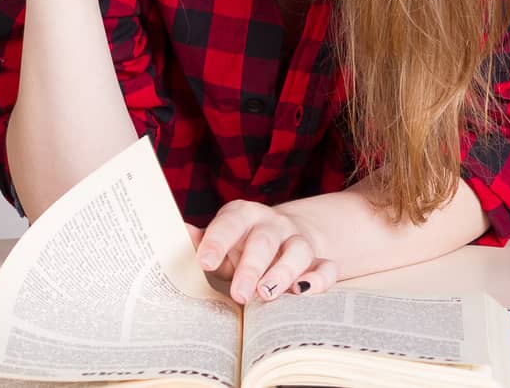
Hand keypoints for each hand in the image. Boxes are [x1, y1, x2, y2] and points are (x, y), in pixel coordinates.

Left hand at [188, 202, 338, 304]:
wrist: (281, 238)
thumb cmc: (240, 247)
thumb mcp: (220, 243)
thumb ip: (203, 243)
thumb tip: (182, 233)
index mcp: (244, 215)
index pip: (230, 223)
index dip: (218, 241)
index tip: (205, 262)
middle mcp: (273, 225)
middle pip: (264, 241)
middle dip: (252, 268)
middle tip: (240, 293)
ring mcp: (297, 240)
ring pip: (298, 250)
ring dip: (283, 273)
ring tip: (268, 294)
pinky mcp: (317, 259)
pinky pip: (326, 266)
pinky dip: (320, 279)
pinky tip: (304, 292)